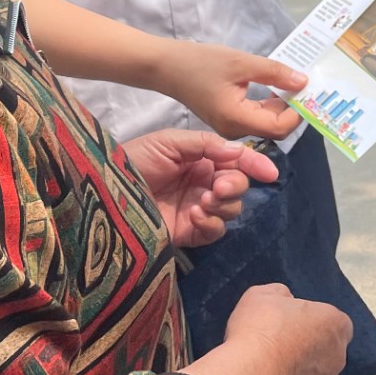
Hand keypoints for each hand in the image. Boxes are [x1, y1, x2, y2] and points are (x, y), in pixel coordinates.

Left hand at [119, 130, 279, 248]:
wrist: (106, 191)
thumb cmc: (134, 160)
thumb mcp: (169, 141)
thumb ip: (206, 144)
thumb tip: (239, 152)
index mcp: (201, 160)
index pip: (235, 161)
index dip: (254, 164)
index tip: (269, 172)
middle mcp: (202, 184)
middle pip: (238, 186)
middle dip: (235, 185)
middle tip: (219, 187)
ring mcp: (196, 209)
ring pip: (231, 209)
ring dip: (224, 204)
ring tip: (202, 201)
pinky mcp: (188, 232)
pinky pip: (214, 231)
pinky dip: (212, 223)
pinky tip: (195, 214)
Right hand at [156, 42, 308, 141]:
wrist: (167, 66)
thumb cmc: (201, 63)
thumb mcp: (241, 63)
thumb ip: (274, 73)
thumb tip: (303, 82)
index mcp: (237, 120)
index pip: (279, 127)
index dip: (298, 111)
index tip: (309, 90)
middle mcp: (235, 131)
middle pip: (275, 128)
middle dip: (293, 108)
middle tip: (305, 84)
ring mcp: (230, 127)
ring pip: (266, 122)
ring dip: (282, 105)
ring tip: (293, 81)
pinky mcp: (228, 119)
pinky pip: (255, 116)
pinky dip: (269, 104)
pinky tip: (275, 85)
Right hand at [222, 283, 352, 374]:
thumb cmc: (257, 332)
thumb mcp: (263, 295)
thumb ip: (282, 296)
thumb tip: (285, 301)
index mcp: (334, 325)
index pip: (335, 323)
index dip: (313, 324)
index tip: (292, 327)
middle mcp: (337, 359)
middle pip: (327, 354)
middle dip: (307, 353)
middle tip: (277, 352)